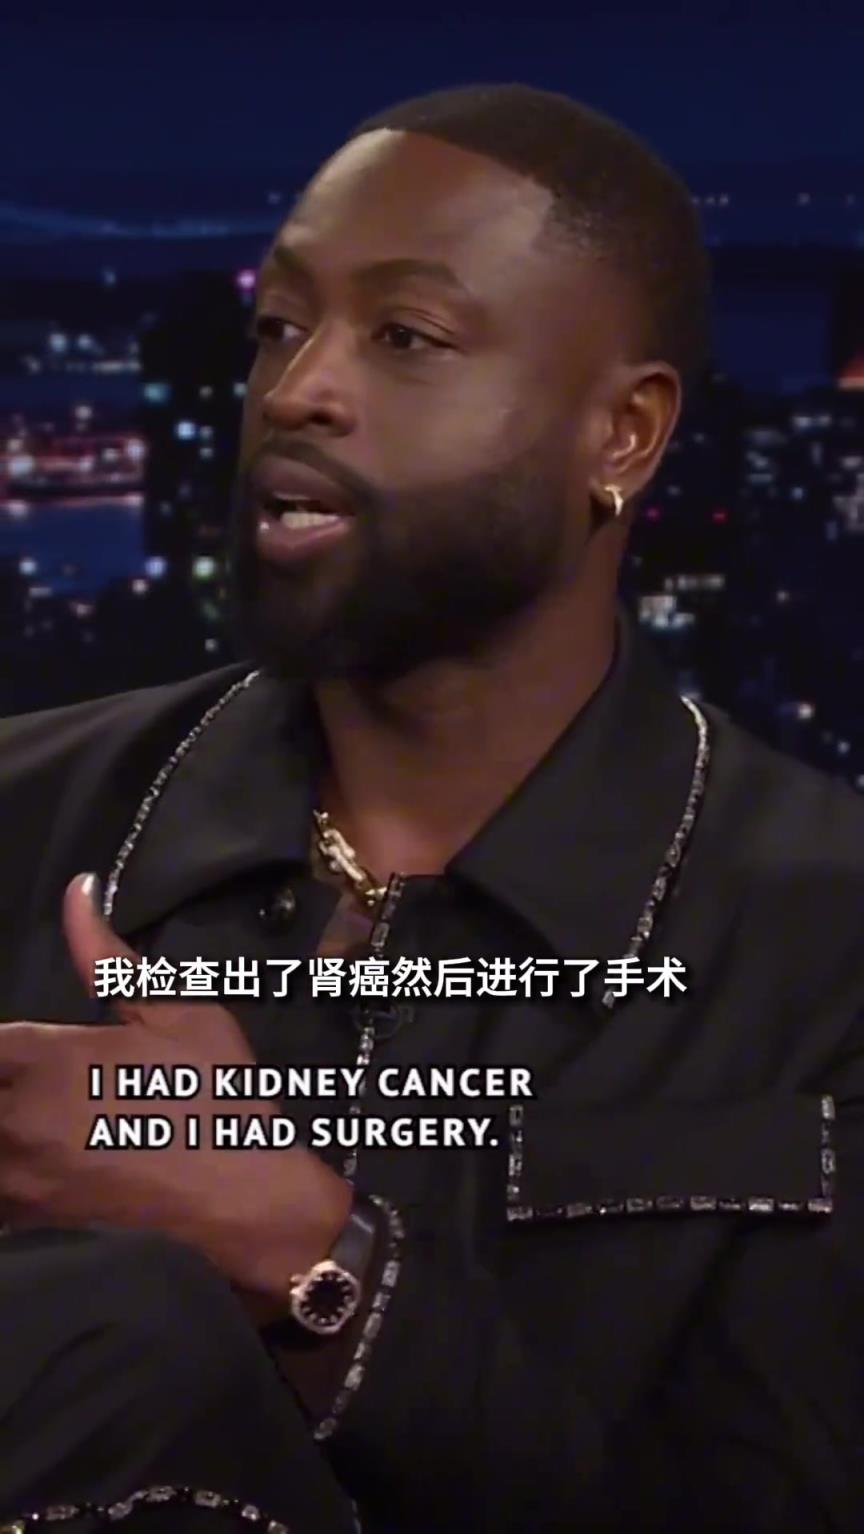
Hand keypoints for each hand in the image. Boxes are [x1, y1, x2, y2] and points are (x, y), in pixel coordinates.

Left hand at [0, 874, 350, 1317]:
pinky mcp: (29, 1221)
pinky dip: (6, 1178)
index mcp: (44, 1056)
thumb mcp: (176, 1012)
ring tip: (28, 1118)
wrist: (243, 1200)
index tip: (19, 1047)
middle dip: (3, 1081)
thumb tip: (78, 890)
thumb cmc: (214, 1097)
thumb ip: (107, 954)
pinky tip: (31, 1164)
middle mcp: (16, 1117)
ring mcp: (18, 1177)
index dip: (2, 1044)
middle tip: (36, 1083)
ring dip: (3, 1128)